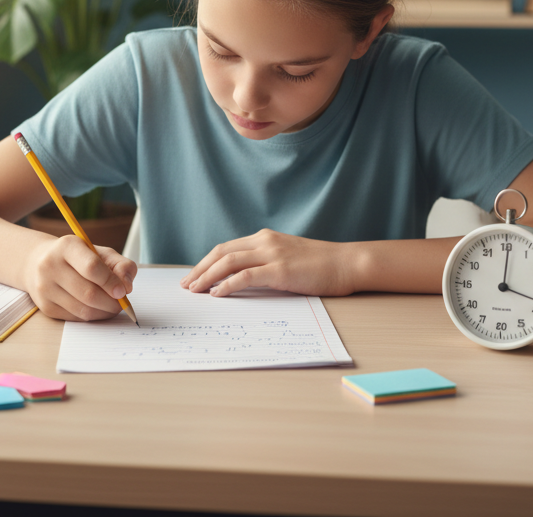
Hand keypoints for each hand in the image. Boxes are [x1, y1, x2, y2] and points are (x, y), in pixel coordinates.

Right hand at [22, 234, 136, 320]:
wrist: (39, 262)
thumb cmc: (78, 257)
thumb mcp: (100, 253)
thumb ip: (120, 265)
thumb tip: (127, 285)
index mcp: (67, 246)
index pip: (92, 267)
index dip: (111, 282)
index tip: (123, 291)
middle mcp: (51, 265)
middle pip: (88, 293)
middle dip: (111, 302)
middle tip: (123, 303)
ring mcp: (45, 288)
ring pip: (83, 309)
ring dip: (104, 312)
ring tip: (113, 307)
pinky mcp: (45, 306)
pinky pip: (76, 317)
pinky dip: (93, 316)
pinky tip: (99, 309)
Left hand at [180, 229, 356, 297]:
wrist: (347, 263)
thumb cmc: (320, 265)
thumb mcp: (287, 258)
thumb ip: (265, 264)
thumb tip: (241, 281)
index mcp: (264, 238)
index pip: (226, 248)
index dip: (206, 262)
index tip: (193, 276)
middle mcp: (265, 241)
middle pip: (221, 252)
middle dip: (199, 269)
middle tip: (185, 285)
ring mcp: (272, 254)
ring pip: (228, 262)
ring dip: (207, 277)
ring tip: (195, 290)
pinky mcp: (280, 270)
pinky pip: (246, 276)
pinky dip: (227, 284)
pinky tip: (217, 293)